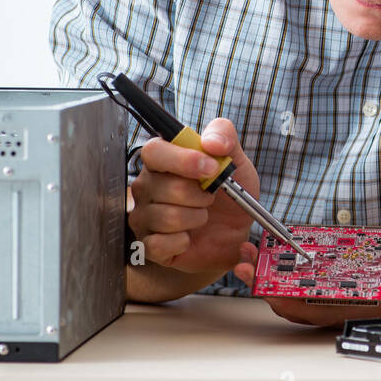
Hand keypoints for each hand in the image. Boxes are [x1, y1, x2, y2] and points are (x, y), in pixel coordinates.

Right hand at [128, 118, 258, 277]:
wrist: (237, 230)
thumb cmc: (229, 193)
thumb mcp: (235, 160)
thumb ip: (224, 136)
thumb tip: (211, 142)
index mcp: (163, 161)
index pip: (154, 151)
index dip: (182, 160)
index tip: (210, 168)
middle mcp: (147, 186)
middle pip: (164, 186)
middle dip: (199, 195)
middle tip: (210, 197)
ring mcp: (143, 216)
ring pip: (166, 217)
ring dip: (195, 218)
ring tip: (202, 216)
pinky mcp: (148, 244)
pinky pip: (159, 244)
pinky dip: (182, 242)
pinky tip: (189, 238)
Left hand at [233, 230, 380, 327]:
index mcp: (364, 303)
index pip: (317, 310)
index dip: (287, 301)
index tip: (263, 287)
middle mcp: (347, 303)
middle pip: (297, 302)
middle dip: (267, 285)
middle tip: (244, 263)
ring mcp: (340, 292)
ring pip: (296, 291)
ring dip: (270, 275)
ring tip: (249, 253)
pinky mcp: (338, 278)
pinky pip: (306, 279)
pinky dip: (285, 268)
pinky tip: (270, 250)